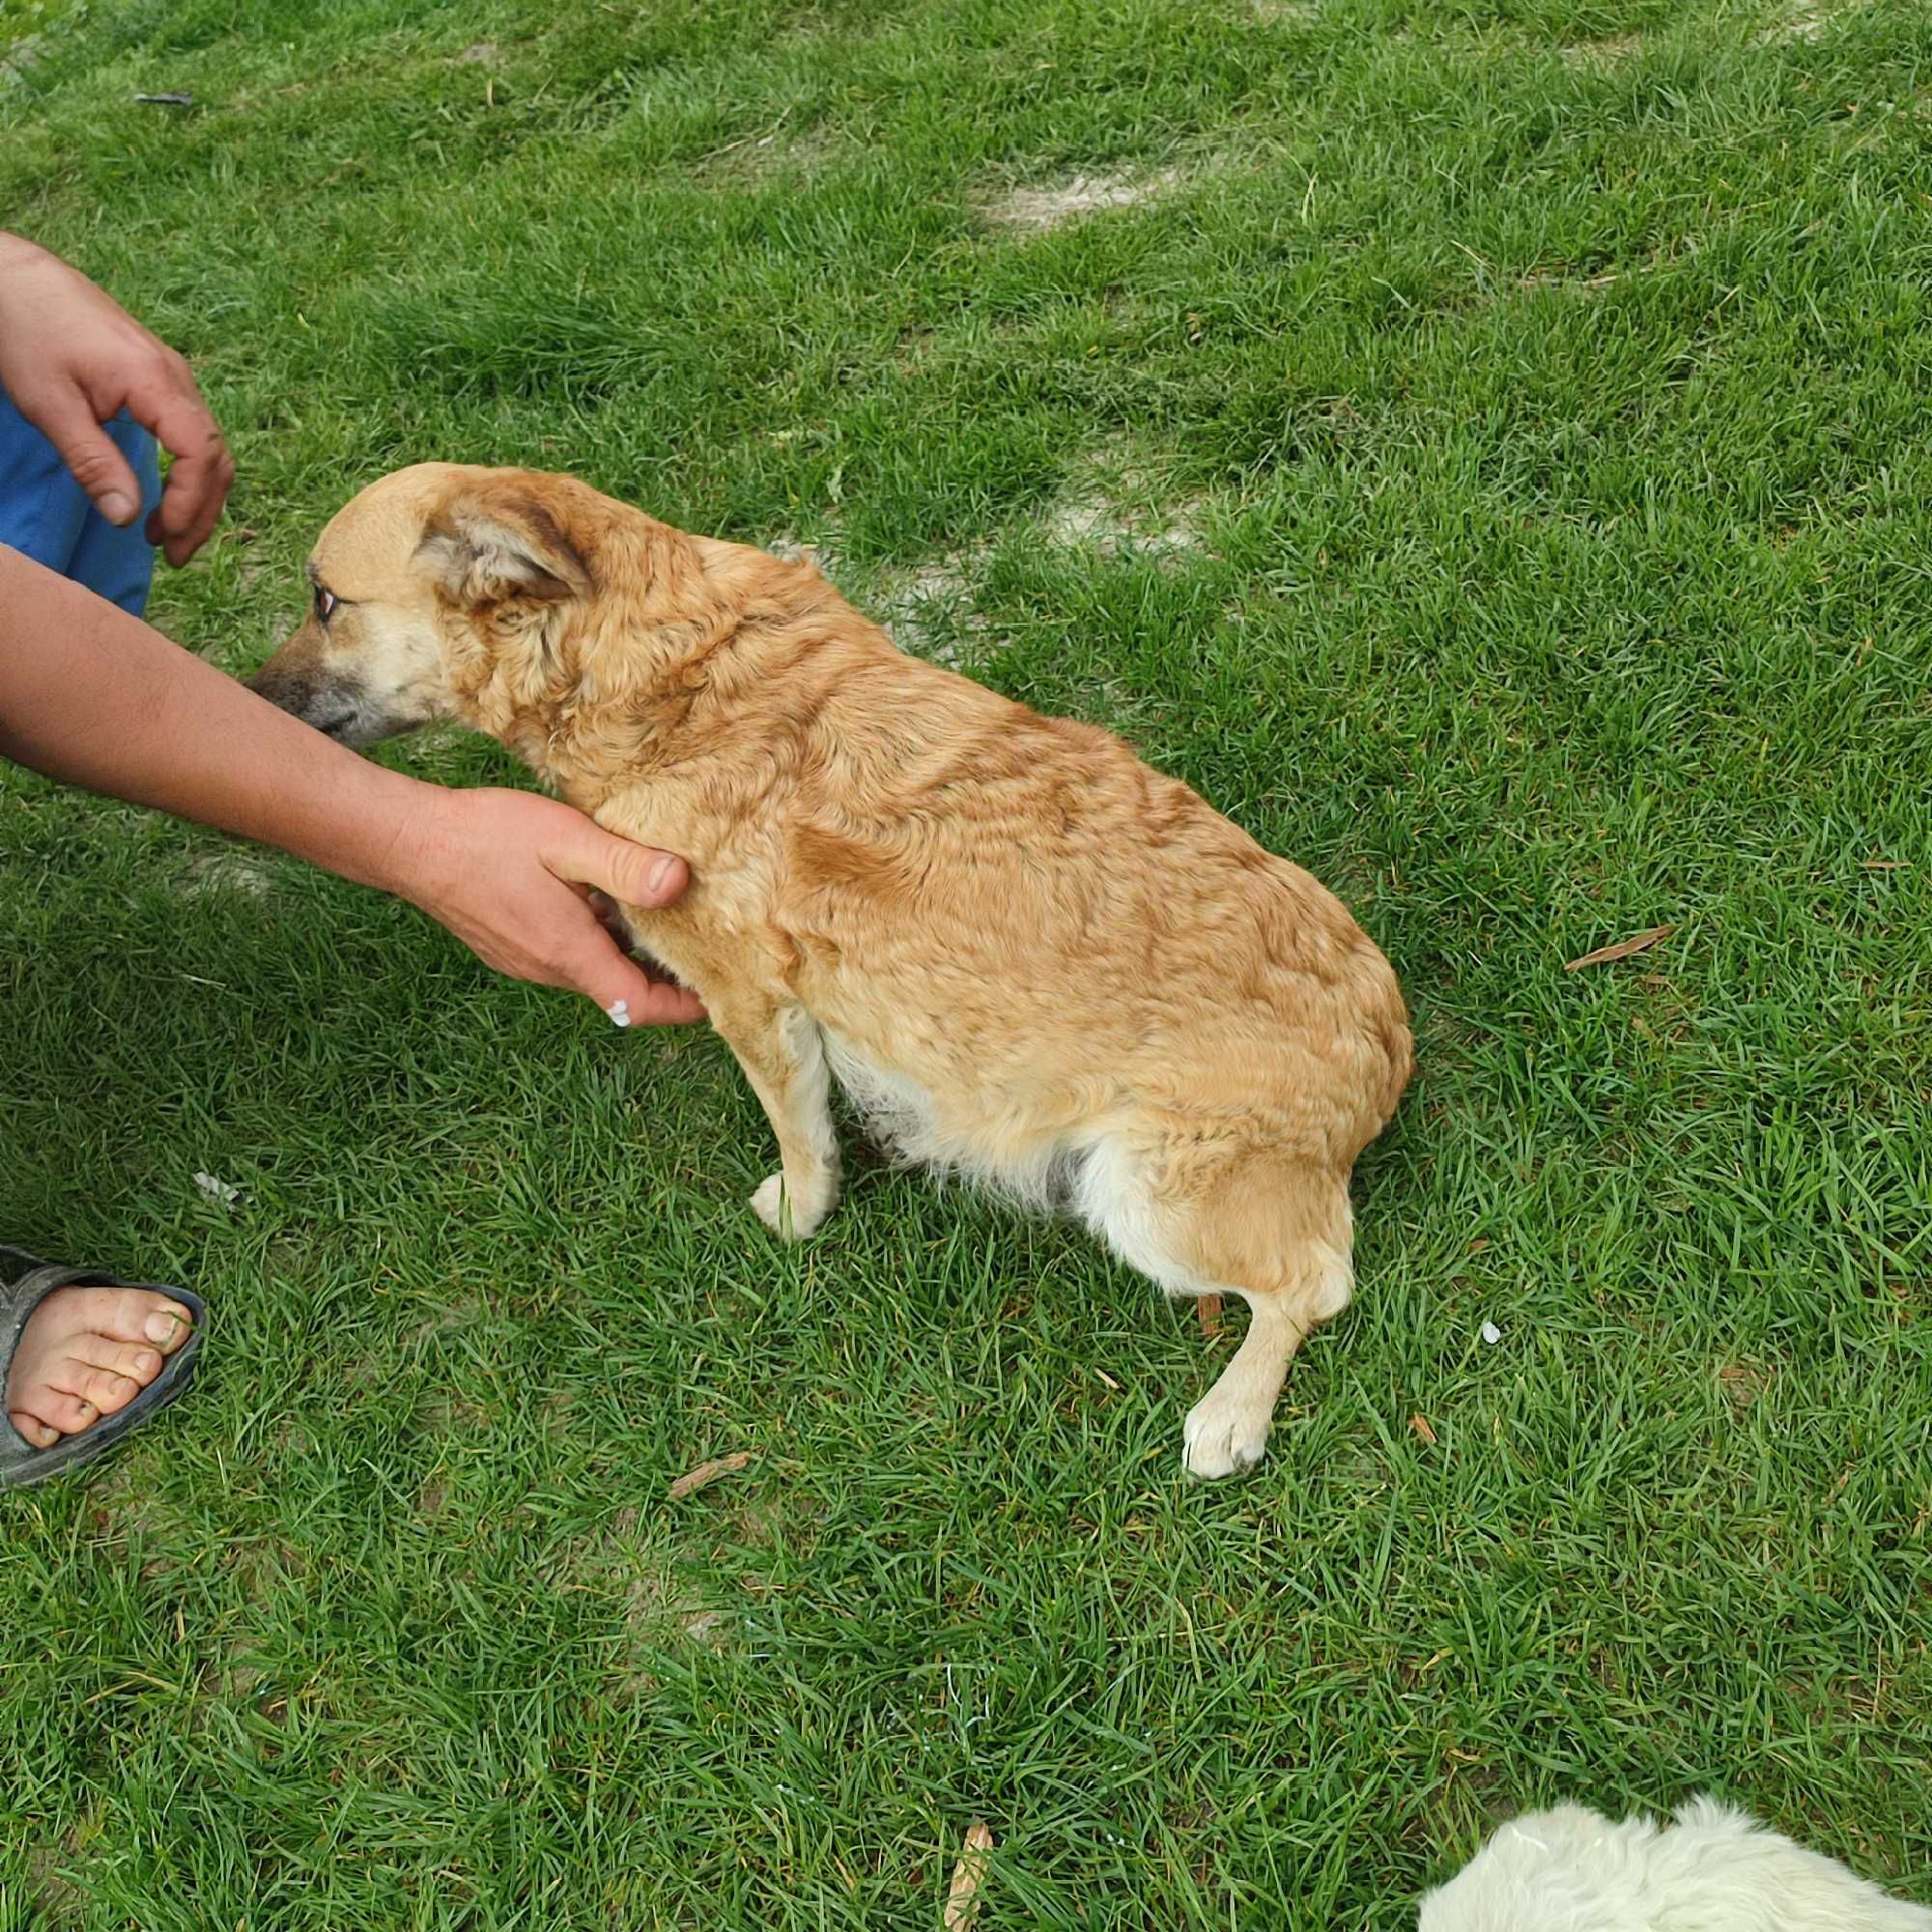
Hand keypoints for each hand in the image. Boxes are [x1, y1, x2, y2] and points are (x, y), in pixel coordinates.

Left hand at [0, 233, 233, 565]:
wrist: (15, 278)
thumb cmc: (27, 333)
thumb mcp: (50, 405)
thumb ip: (92, 462)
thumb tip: (127, 519)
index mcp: (155, 382)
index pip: (201, 454)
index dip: (191, 504)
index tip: (162, 539)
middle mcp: (177, 378)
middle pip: (216, 457)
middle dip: (202, 513)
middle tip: (172, 555)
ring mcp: (173, 376)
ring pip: (209, 448)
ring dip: (197, 497)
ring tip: (166, 533)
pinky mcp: (160, 377)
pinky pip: (193, 434)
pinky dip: (188, 474)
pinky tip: (162, 493)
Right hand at [383, 784, 705, 1023]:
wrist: (408, 842)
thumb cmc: (486, 837)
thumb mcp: (565, 840)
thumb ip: (623, 865)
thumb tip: (679, 884)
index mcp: (569, 953)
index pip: (639, 1006)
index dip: (684, 1007)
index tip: (718, 990)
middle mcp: (549, 969)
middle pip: (621, 992)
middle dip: (664, 978)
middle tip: (705, 945)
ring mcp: (526, 961)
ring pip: (594, 972)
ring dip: (628, 955)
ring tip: (665, 917)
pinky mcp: (510, 946)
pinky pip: (567, 955)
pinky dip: (597, 941)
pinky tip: (604, 901)